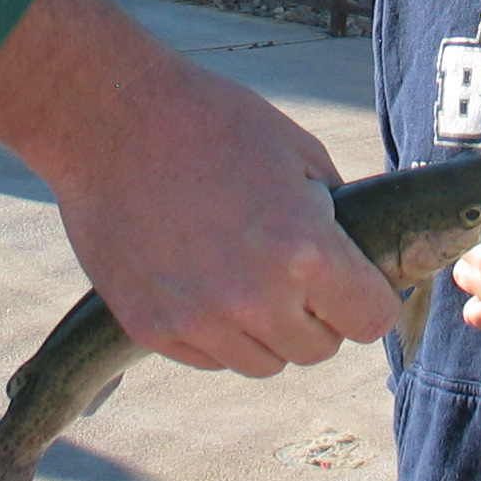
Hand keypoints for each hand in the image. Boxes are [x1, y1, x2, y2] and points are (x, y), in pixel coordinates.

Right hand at [0, 0, 400, 375]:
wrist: (109, 118)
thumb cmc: (207, 119)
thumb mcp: (296, 148)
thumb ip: (336, 210)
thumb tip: (357, 250)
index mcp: (303, 252)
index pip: (371, 320)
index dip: (367, 297)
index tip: (354, 282)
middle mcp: (255, 299)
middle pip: (318, 349)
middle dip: (316, 312)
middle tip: (292, 267)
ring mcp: (199, 321)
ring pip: (264, 362)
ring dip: (266, 328)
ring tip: (242, 269)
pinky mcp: (152, 329)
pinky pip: (210, 357)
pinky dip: (216, 330)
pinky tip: (200, 275)